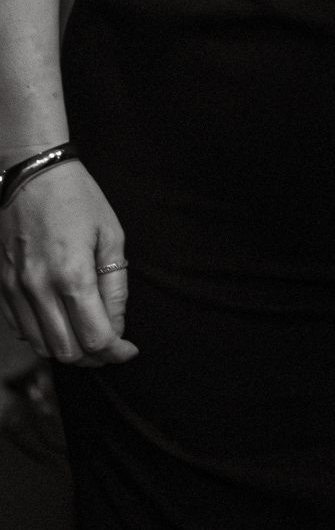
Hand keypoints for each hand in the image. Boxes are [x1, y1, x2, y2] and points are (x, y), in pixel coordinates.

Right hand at [0, 161, 136, 366]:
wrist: (33, 173)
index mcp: (72, 274)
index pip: (94, 337)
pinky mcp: (2, 286)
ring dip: (68, 349)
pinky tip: (61, 322)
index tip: (127, 349)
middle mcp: (39, 288)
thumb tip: (116, 326)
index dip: (115, 351)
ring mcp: (16, 289)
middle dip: (94, 355)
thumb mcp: (110, 235)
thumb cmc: (78, 199)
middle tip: (110, 343)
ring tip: (87, 335)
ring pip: (42, 346)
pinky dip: (44, 336)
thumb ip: (115, 286)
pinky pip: (22, 329)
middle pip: (67, 351)